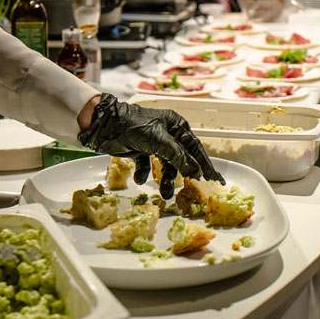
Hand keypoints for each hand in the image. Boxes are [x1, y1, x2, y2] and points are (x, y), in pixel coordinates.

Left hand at [77, 94, 224, 198]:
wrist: (105, 125)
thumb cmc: (135, 126)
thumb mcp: (159, 140)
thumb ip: (178, 156)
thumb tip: (194, 170)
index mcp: (176, 125)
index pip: (195, 147)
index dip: (205, 163)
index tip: (214, 178)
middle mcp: (167, 133)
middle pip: (181, 157)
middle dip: (184, 173)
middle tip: (191, 187)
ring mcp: (153, 142)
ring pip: (165, 165)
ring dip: (164, 179)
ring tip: (163, 193)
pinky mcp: (139, 150)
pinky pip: (147, 166)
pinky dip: (144, 174)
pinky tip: (140, 178)